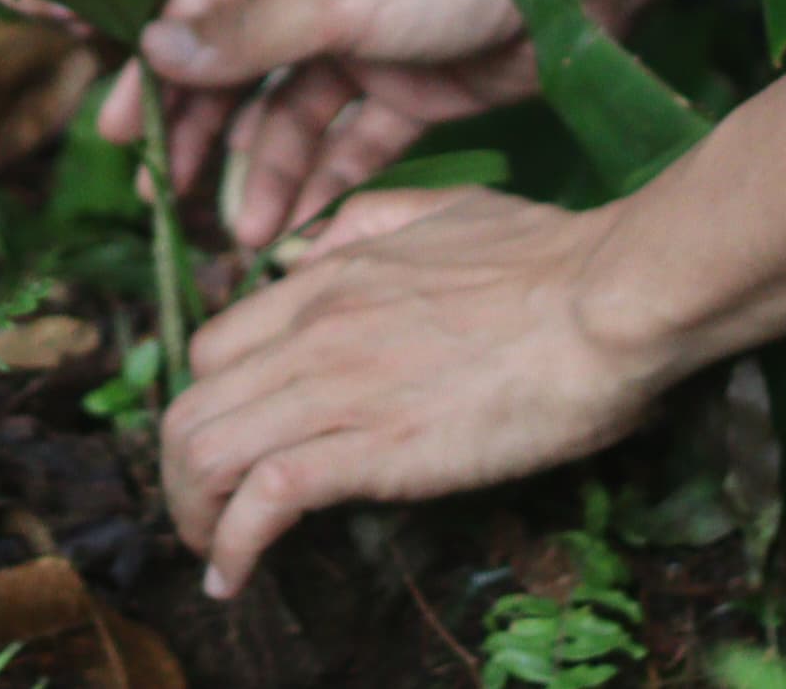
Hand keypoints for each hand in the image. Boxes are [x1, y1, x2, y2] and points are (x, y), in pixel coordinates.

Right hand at [101, 0, 548, 245]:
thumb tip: (154, 49)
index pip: (204, 8)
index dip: (160, 73)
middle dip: (208, 136)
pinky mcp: (418, 86)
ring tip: (248, 234)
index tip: (120, 135)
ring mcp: (371, 38)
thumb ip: (248, 35)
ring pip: (300, 115)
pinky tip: (305, 227)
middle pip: (245, 68)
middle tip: (169, 200)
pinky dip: (332, 180)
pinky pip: (359, 141)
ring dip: (272, 171)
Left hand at [161, 188, 680, 596]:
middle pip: (191, 407)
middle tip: (203, 517)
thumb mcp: (443, 210)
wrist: (606, 299)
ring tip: (211, 556)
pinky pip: (263, 499)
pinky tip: (235, 575)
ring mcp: (337, 387)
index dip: (206, 406)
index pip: (215, 347)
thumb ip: (375, 221)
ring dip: (193, 516)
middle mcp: (312, 330)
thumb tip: (327, 245)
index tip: (226, 448)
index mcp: (327, 278)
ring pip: (205, 452)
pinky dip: (232, 545)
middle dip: (179, 472)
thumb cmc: (552, 257)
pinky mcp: (372, 447)